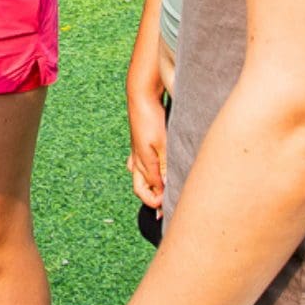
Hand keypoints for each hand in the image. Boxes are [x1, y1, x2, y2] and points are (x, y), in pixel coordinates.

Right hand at [126, 77, 168, 207]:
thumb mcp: (162, 144)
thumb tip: (166, 189)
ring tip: (161, 190)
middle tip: (163, 207)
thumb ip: (164, 167)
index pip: (147, 191)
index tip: (168, 208)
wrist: (141, 96)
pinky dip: (145, 171)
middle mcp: (136, 159)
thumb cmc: (151, 119)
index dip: (157, 203)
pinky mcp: (139, 143)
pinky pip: (138, 164)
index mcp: (142, 162)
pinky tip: (154, 168)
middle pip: (139, 188)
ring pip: (138, 176)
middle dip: (150, 199)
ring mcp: (136, 151)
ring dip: (147, 185)